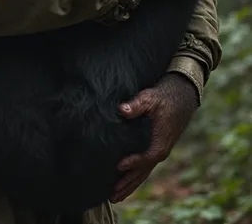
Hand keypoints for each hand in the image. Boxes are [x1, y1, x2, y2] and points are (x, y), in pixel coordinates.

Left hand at [111, 73, 197, 202]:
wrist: (181, 96)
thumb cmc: (164, 96)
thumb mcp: (150, 98)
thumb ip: (136, 105)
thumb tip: (122, 109)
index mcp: (161, 141)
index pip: (147, 156)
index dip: (134, 162)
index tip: (118, 166)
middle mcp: (161, 150)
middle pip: (143, 172)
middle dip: (128, 184)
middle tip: (112, 196)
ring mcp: (159, 150)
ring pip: (144, 173)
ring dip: (130, 185)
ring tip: (115, 197)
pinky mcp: (156, 148)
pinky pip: (145, 167)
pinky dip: (135, 177)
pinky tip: (126, 183)